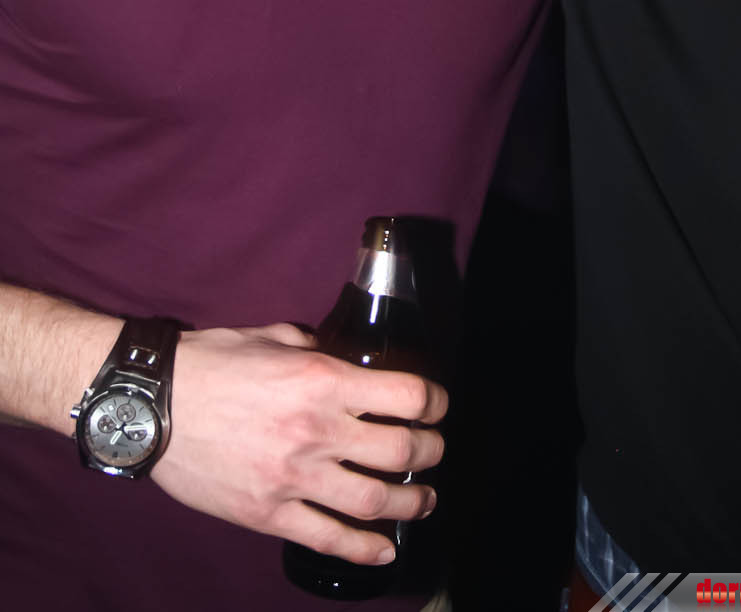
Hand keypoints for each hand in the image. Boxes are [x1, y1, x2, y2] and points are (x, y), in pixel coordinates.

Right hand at [153, 322, 445, 563]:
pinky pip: (327, 539)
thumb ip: (315, 349)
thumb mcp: (273, 337)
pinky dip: (363, 549)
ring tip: (425, 500)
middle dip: (431, 452)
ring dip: (411, 503)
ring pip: (374, 500)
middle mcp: (316, 430)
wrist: (155, 406)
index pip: (406, 396)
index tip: (437, 405)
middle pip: (401, 451)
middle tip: (434, 450)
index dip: (434, 401)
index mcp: (322, 380)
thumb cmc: (212, 362)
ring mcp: (293, 477)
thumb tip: (341, 360)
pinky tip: (384, 550)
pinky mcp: (268, 513)